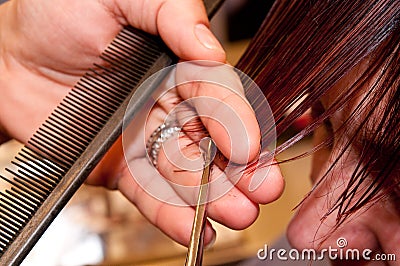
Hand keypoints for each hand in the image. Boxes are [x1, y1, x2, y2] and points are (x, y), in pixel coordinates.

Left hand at [0, 0, 283, 245]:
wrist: (7, 50)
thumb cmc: (59, 11)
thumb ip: (173, 14)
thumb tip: (210, 50)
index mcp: (177, 64)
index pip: (215, 94)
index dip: (234, 120)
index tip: (249, 146)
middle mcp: (169, 104)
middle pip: (211, 140)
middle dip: (238, 168)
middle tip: (261, 190)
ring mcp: (147, 139)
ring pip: (186, 172)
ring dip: (212, 196)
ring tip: (237, 214)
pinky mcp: (121, 167)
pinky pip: (148, 194)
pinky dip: (170, 214)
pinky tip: (194, 227)